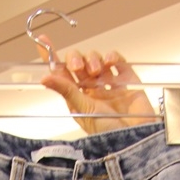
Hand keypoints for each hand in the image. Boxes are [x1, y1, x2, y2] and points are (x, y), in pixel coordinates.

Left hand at [37, 34, 157, 134]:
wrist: (136, 138)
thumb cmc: (108, 132)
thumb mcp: (83, 110)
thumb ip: (66, 90)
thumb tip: (45, 78)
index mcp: (77, 97)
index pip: (61, 73)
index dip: (52, 57)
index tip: (43, 41)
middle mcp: (91, 89)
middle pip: (79, 62)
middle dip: (76, 59)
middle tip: (77, 67)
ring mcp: (109, 83)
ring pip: (96, 59)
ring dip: (93, 59)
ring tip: (97, 72)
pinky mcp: (127, 79)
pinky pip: (117, 61)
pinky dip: (112, 56)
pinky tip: (110, 61)